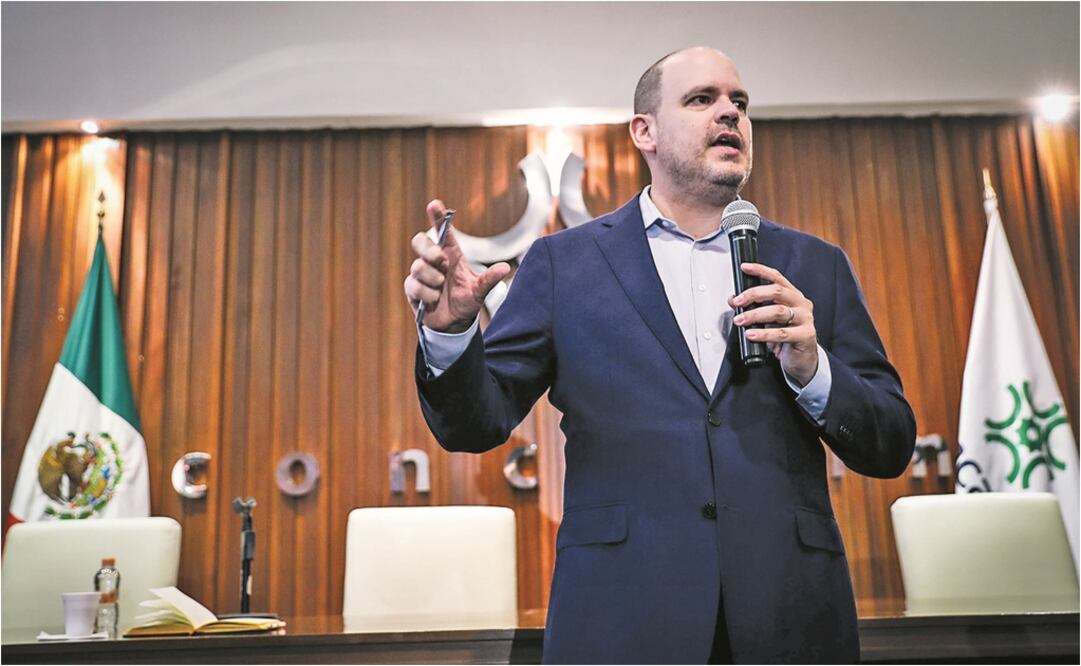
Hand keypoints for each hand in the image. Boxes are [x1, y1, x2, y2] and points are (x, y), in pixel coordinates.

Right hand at [404, 200, 510, 332]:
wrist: (454, 324)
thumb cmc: (466, 302)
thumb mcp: (480, 291)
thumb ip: (489, 279)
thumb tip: (505, 269)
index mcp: (450, 255)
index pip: (442, 232)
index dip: (437, 217)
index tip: (434, 204)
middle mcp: (434, 261)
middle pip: (420, 241)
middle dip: (429, 250)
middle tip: (442, 262)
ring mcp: (421, 274)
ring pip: (418, 266)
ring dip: (433, 279)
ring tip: (441, 288)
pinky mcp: (412, 289)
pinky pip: (413, 285)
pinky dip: (427, 294)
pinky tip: (434, 300)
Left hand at [728, 262, 817, 385]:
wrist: (801, 361)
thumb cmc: (785, 338)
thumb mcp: (767, 321)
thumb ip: (753, 309)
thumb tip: (734, 300)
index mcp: (793, 296)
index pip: (777, 278)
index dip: (761, 271)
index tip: (745, 267)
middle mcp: (801, 304)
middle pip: (777, 291)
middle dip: (754, 294)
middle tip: (738, 302)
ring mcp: (805, 319)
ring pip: (778, 311)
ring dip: (755, 315)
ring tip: (740, 320)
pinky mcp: (806, 335)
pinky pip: (782, 333)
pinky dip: (764, 333)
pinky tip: (751, 335)